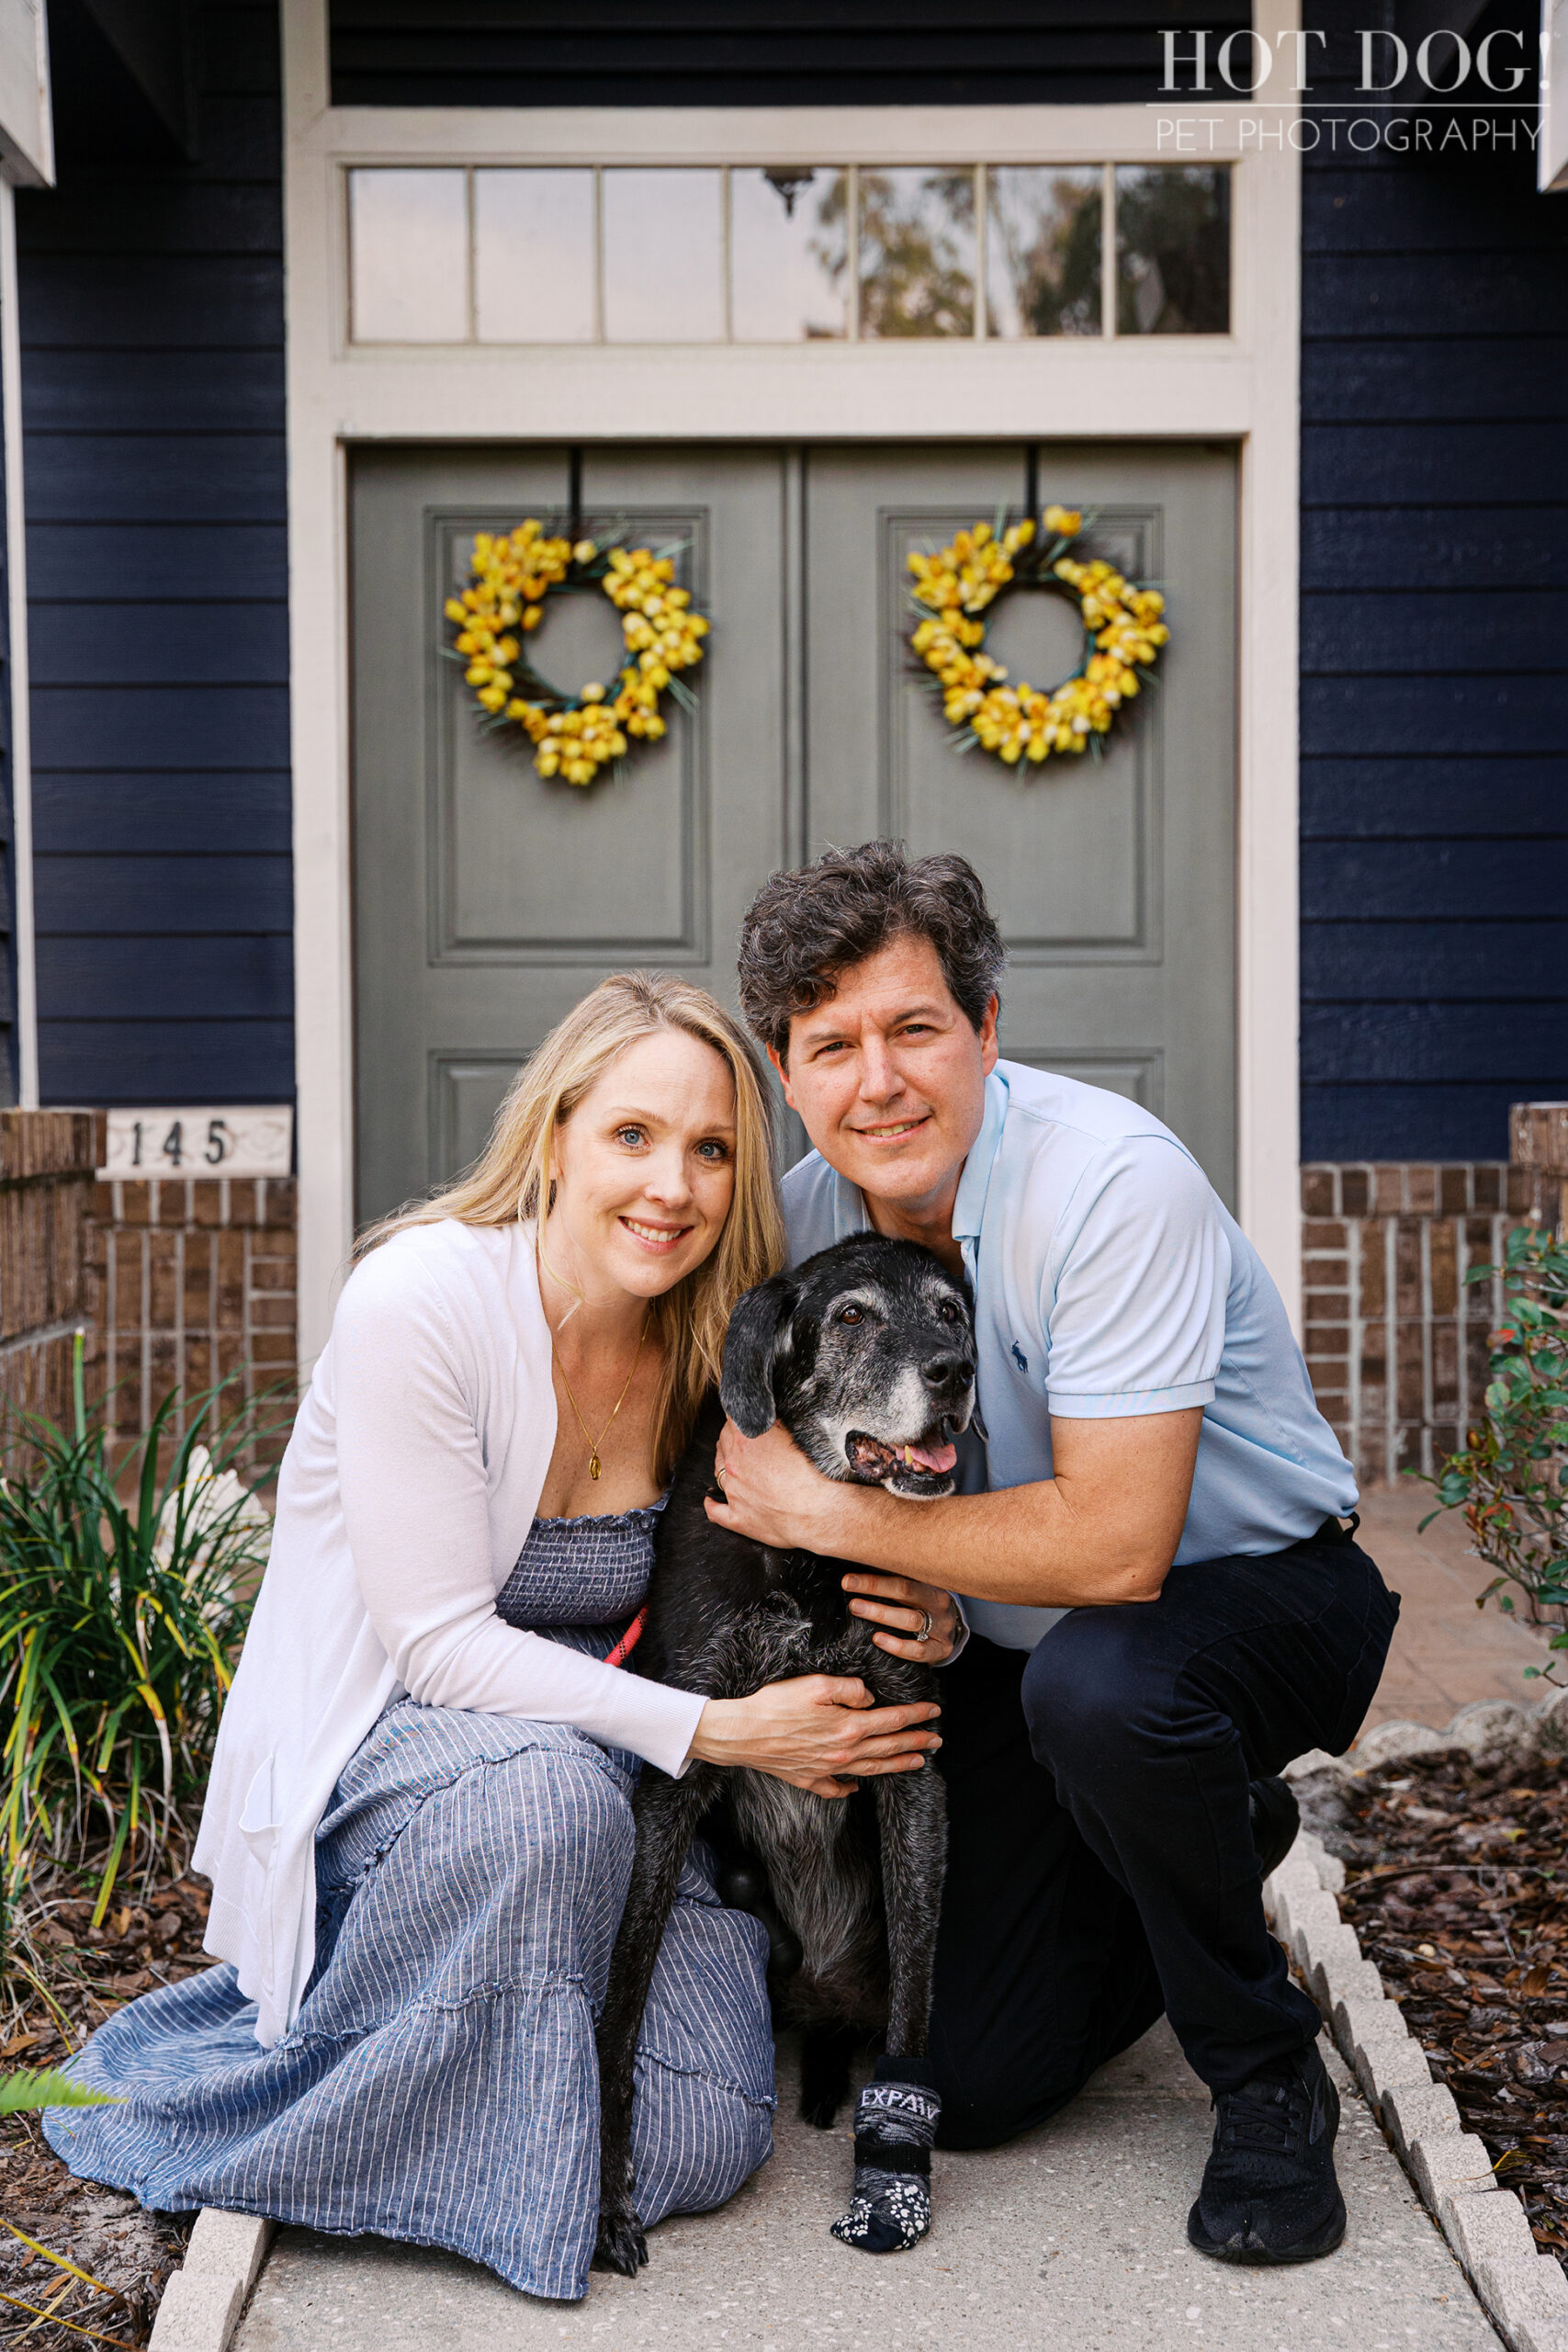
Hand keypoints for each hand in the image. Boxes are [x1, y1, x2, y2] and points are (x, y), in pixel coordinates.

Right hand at [687, 1675, 941, 1798]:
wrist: (741, 1734)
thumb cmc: (775, 1705)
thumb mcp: (815, 1684)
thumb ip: (849, 1689)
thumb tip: (869, 1699)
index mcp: (848, 1727)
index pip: (891, 1721)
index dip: (915, 1716)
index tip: (934, 1712)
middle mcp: (843, 1753)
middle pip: (887, 1748)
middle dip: (916, 1742)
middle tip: (937, 1740)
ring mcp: (827, 1770)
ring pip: (871, 1769)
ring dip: (897, 1765)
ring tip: (918, 1762)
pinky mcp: (808, 1779)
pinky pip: (836, 1788)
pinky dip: (850, 1788)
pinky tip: (857, 1787)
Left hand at [705, 1418, 867, 1554]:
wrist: (819, 1512)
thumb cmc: (813, 1474)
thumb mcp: (795, 1437)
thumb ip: (775, 1425)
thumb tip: (768, 1418)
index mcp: (745, 1441)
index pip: (732, 1418)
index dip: (739, 1415)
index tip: (744, 1415)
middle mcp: (734, 1465)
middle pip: (723, 1441)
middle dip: (732, 1436)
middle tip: (745, 1436)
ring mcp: (733, 1492)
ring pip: (717, 1471)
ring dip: (724, 1463)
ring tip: (735, 1462)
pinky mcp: (738, 1518)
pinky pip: (715, 1511)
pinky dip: (712, 1504)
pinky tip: (711, 1499)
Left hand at [841, 1572, 959, 1663]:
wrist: (950, 1630)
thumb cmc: (922, 1605)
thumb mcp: (915, 1589)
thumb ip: (893, 1581)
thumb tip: (856, 1571)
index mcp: (930, 1583)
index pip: (900, 1576)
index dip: (874, 1579)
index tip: (847, 1581)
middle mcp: (938, 1603)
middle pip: (906, 1592)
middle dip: (874, 1590)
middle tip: (850, 1595)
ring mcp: (942, 1627)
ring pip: (911, 1620)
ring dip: (881, 1614)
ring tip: (858, 1611)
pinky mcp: (941, 1649)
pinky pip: (918, 1650)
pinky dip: (897, 1646)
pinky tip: (878, 1639)